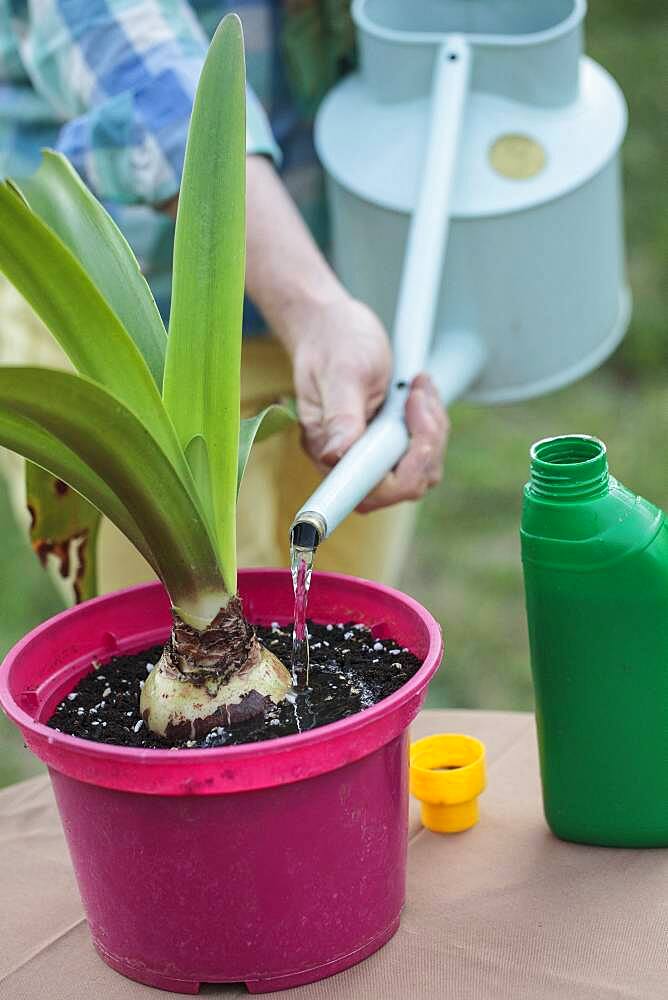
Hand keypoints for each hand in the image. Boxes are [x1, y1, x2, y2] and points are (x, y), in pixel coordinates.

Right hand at [287, 292, 448, 510]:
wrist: (332, 328)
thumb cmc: (331, 345)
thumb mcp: (341, 374)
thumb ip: (341, 416)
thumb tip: (334, 456)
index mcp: (329, 450)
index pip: (368, 491)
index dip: (402, 473)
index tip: (415, 432)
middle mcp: (348, 461)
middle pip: (405, 484)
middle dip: (425, 441)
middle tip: (417, 395)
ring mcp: (371, 455)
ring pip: (422, 470)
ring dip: (432, 430)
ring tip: (418, 388)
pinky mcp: (389, 445)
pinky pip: (425, 452)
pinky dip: (431, 423)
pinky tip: (420, 393)